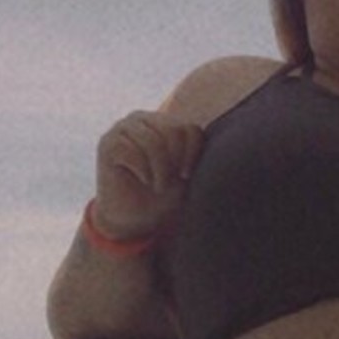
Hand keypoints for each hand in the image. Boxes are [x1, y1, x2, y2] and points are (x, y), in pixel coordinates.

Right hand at [93, 111, 205, 239]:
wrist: (133, 220)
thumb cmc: (164, 196)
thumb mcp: (186, 173)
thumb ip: (197, 152)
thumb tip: (230, 140)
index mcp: (164, 121)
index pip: (188, 128)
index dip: (192, 155)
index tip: (185, 176)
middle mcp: (142, 118)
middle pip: (172, 130)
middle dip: (175, 162)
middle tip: (167, 184)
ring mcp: (122, 128)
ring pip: (153, 141)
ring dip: (160, 170)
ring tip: (157, 185)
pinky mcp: (107, 143)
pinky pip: (131, 151)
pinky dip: (143, 171)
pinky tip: (143, 181)